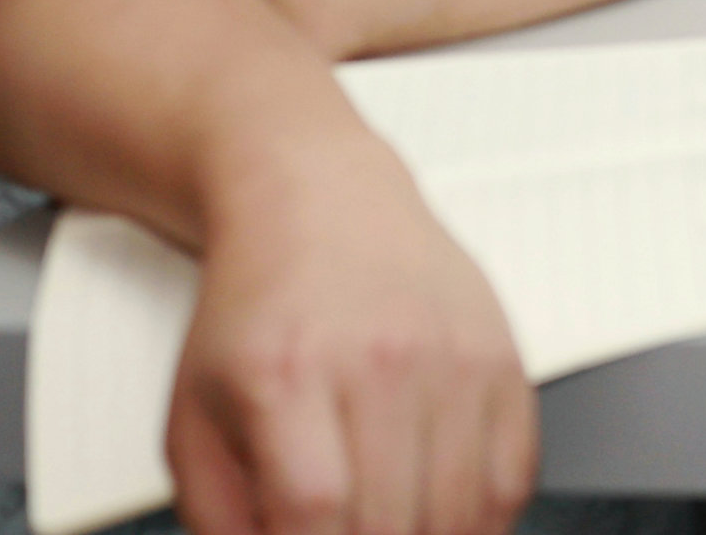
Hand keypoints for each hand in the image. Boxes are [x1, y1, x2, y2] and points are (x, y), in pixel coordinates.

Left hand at [169, 137, 539, 534]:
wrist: (323, 203)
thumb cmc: (258, 310)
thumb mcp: (191, 414)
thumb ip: (217, 512)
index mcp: (286, 377)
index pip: (314, 507)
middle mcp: (379, 362)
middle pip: (393, 518)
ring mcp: (452, 360)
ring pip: (461, 509)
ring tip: (392, 527)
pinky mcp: (501, 359)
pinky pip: (514, 476)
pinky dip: (483, 518)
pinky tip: (446, 516)